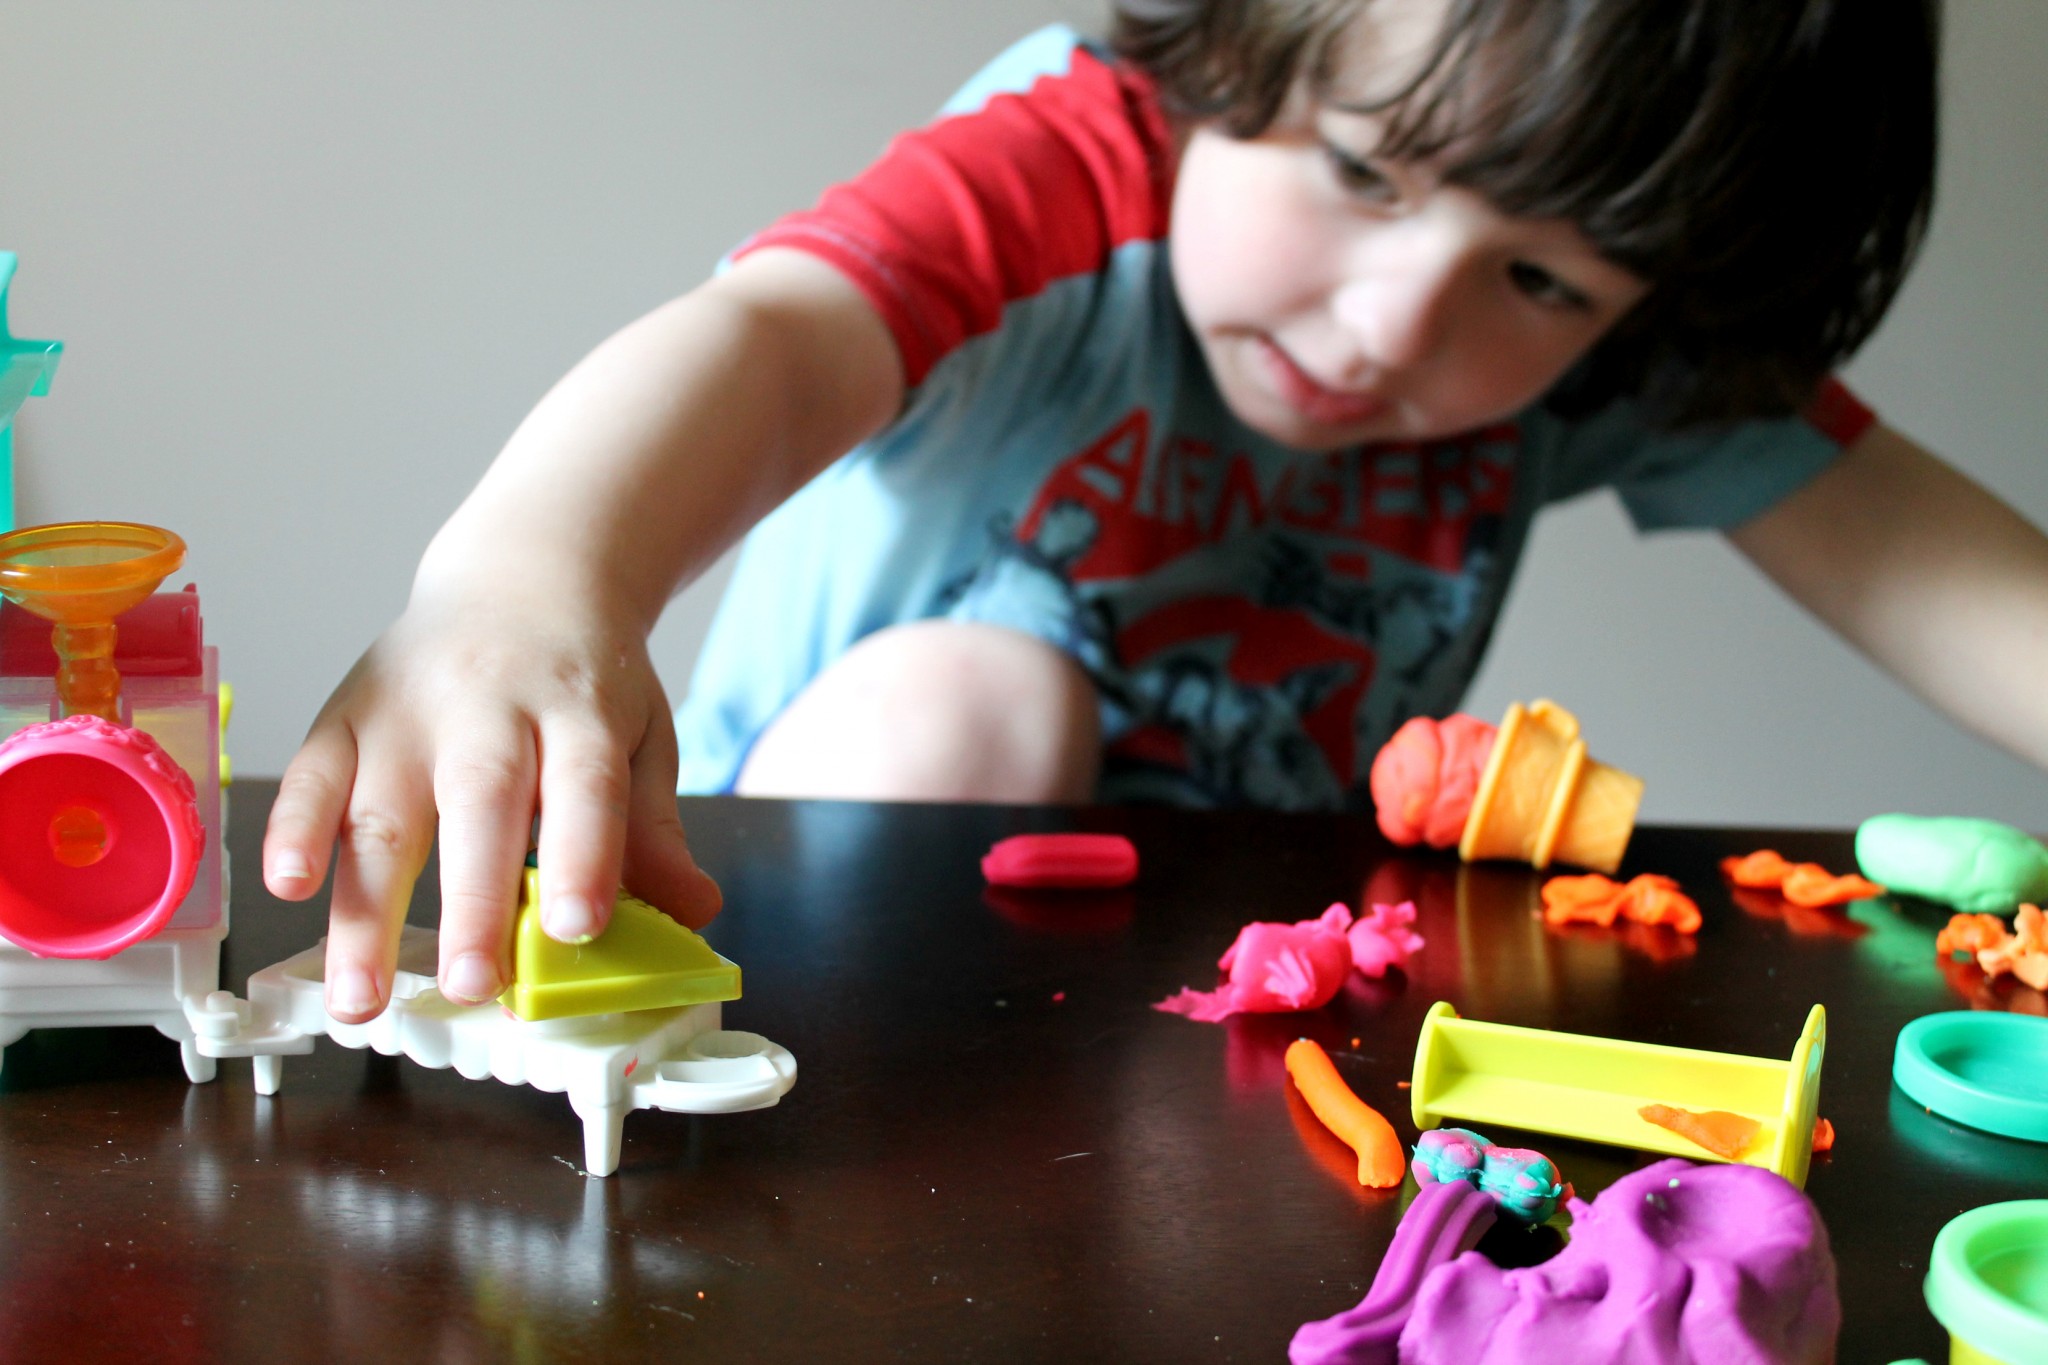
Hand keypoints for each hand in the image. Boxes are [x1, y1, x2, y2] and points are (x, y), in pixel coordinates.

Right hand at [261, 584, 721, 1022]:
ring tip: (360, 998)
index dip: (583, 857)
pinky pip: (310, 775)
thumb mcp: (641, 736)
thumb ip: (654, 828)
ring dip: (365, 909)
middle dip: (473, 901)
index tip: (576, 929)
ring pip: (380, 809)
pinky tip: (288, 889)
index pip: (586, 785)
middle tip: (473, 986)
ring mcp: (407, 709)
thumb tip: (695, 908)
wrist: (521, 578)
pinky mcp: (344, 713)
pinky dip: (292, 831)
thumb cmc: (582, 681)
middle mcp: (488, 704)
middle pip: (480, 801)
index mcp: (578, 708)